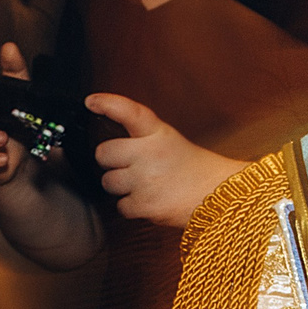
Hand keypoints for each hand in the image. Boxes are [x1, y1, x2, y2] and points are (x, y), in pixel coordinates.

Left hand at [84, 92, 244, 227]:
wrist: (216, 195)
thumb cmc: (192, 168)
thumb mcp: (169, 140)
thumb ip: (141, 138)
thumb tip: (107, 146)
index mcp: (158, 133)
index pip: (128, 112)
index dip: (107, 104)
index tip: (91, 102)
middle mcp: (149, 153)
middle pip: (104, 153)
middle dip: (111, 161)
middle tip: (129, 166)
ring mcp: (145, 180)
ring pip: (108, 182)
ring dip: (120, 186)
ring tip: (144, 185)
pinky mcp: (144, 204)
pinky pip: (120, 205)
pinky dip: (131, 206)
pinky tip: (149, 200)